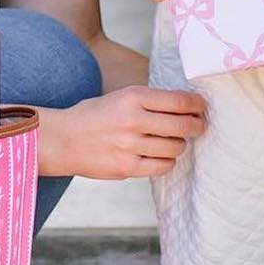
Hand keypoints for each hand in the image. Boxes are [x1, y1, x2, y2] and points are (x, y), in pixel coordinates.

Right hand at [35, 85, 206, 180]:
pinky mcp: (127, 168)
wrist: (62, 140)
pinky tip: (160, 155)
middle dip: (197, 125)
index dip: (197, 105)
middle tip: (198, 125)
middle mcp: (132, 120)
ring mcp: (129, 146)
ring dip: (179, 144)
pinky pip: (163, 166)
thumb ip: (150, 100)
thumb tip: (188, 105)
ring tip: (171, 140)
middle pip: (183, 125)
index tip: (201, 107)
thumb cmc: (95, 116)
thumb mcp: (120, 97)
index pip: (179, 100)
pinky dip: (167, 160)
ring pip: (175, 147)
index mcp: (132, 96)